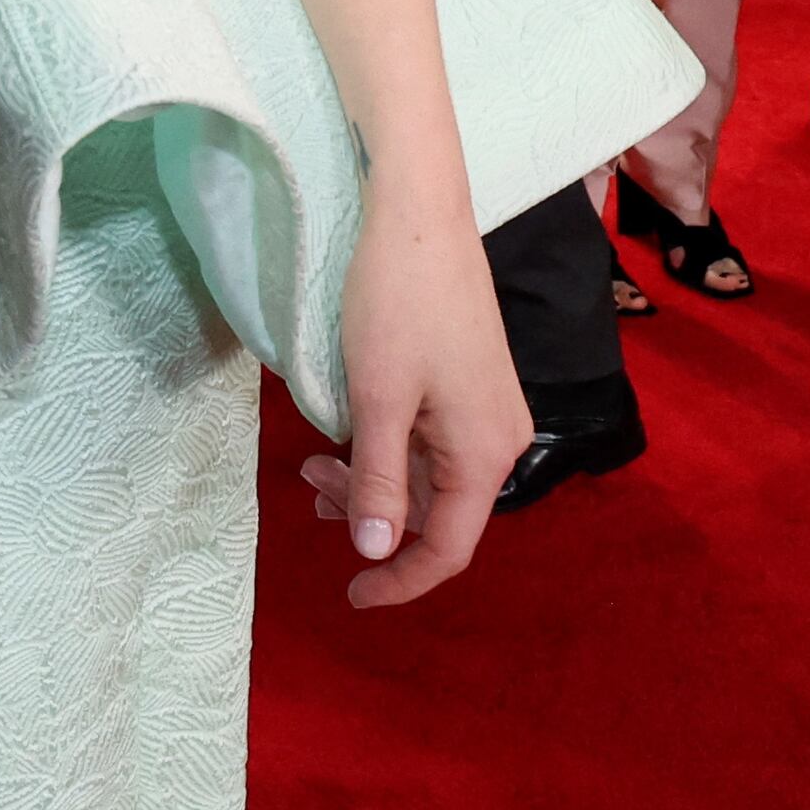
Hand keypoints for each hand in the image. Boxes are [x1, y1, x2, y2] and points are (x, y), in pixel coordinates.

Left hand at [296, 202, 520, 607]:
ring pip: (429, 475)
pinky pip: (430, 440)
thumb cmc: (396, 303)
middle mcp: (500, 438)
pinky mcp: (470, 383)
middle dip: (372, 514)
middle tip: (308, 489)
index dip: (401, 579)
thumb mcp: (377, 399)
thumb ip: (380, 481)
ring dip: (373, 480)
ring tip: (312, 464)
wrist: (418, 214)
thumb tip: (379, 551)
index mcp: (486, 453)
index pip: (449, 547)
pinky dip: (386, 450)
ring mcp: (487, 408)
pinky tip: (344, 439)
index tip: (351, 596)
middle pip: (437, 511)